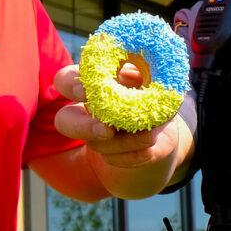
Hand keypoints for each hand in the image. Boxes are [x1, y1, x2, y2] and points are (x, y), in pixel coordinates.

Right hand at [51, 63, 182, 168]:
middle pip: (64, 121)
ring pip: (96, 145)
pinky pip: (114, 161)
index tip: (86, 91)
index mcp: (92, 84)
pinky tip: (148, 151)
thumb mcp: (153, 76)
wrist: (166, 125)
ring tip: (149, 135)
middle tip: (107, 129)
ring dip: (124, 142)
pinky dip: (132, 157)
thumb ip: (145, 72)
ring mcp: (96, 137)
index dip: (70, 86)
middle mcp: (86, 112)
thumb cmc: (155, 90)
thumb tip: (143, 69)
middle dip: (83, 127)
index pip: (65, 81)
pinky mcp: (111, 156)